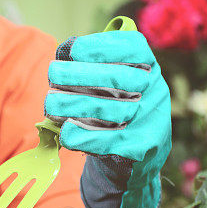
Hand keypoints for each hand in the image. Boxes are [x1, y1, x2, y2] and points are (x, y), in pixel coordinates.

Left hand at [44, 30, 170, 207]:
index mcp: (149, 69)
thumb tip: (63, 52)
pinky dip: (82, 136)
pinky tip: (64, 132)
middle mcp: (156, 91)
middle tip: (52, 73)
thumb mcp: (109, 89)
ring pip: (110, 110)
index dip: (102, 45)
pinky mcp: (141, 149)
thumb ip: (92, 70)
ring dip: (73, 105)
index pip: (133, 48)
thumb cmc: (113, 115)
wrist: (134, 161)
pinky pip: (107, 141)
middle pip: (118, 78)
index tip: (71, 49)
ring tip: (50, 104)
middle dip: (80, 74)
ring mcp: (151, 121)